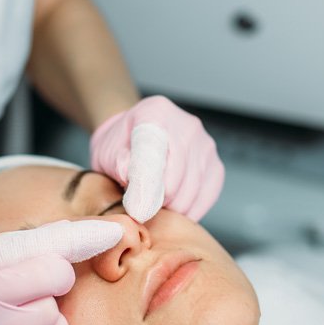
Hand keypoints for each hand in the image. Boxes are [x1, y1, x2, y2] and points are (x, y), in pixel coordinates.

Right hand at [0, 219, 122, 324]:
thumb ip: (6, 253)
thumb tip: (64, 237)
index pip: (31, 244)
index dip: (76, 240)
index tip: (107, 234)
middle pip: (50, 276)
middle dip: (57, 277)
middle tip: (44, 282)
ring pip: (50, 313)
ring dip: (46, 311)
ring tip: (20, 312)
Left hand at [90, 95, 223, 222]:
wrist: (136, 135)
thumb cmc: (120, 144)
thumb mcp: (107, 151)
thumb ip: (118, 164)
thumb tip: (136, 188)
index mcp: (155, 113)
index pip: (152, 151)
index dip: (145, 185)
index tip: (137, 212)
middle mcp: (187, 126)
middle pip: (175, 177)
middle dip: (155, 201)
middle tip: (138, 205)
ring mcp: (206, 145)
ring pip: (190, 192)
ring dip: (170, 208)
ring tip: (152, 202)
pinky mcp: (217, 165)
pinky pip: (205, 198)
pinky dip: (188, 211)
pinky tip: (172, 208)